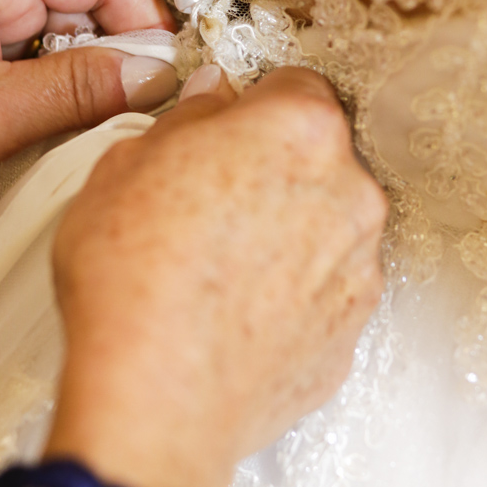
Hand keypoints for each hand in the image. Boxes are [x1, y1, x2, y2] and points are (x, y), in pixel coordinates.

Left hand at [0, 0, 176, 250]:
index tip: (161, 85)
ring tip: (62, 130)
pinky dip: (49, 84)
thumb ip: (80, 90)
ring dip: (78, 76)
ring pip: (63, 25)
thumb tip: (158, 73)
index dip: (144, 25)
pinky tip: (36, 125)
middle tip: (116, 120)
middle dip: (110, 57)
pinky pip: (32, 46)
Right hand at [46, 66, 387, 486]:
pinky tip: (238, 311)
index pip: (296, 85)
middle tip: (211, 198)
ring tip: (221, 265)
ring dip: (290, 230)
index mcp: (300, 130)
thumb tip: (213, 100)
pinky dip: (294, 293)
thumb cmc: (134, 276)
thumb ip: (188, 117)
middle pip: (320, 157)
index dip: (253, 104)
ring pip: (328, 225)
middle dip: (275, 167)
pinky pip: (325, 291)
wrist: (157, 400)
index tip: (227, 126)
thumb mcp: (127, 162)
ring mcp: (359, 268)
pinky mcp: (352, 333)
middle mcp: (350, 192)